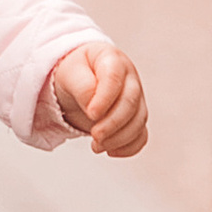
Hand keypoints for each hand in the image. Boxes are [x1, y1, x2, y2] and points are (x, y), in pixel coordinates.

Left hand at [49, 42, 147, 158]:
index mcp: (112, 60)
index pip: (114, 78)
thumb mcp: (70, 73)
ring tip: (96, 146)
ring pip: (138, 121)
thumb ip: (82, 87)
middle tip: (95, 136)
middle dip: (113, 123)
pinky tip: (111, 151)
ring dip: (119, 138)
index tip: (91, 114)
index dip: (105, 98)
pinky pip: (141, 135)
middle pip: (130, 102)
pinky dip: (129, 147)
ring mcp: (136, 98)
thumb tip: (94, 110)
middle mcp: (129, 78)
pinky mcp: (136, 118)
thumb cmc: (74, 73)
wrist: (78, 80)